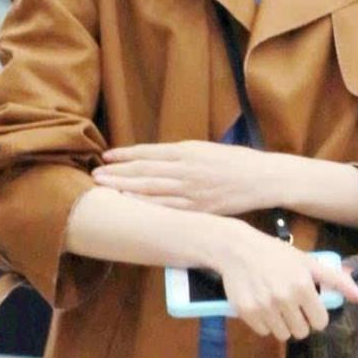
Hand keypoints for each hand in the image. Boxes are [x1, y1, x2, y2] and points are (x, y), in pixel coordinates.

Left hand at [93, 140, 275, 215]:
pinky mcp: (198, 209)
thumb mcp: (207, 149)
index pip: (149, 153)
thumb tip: (159, 158)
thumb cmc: (237, 160)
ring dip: (126, 188)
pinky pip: (168, 209)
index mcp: (188, 151)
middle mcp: (187, 170)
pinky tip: (132, 206)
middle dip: (118, 172)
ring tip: (105, 188)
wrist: (262, 178)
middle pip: (145, 171)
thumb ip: (183, 154)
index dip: (126, 155)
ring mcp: (192, 191)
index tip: (107, 155)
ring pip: (152, 190)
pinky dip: (148, 207)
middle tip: (96, 174)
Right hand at [212, 221, 357, 340]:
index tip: (308, 305)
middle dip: (299, 320)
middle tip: (290, 303)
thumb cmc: (276, 253)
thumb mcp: (307, 261)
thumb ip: (336, 280)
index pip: (320, 322)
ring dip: (281, 323)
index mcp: (303, 284)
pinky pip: (263, 332)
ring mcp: (264, 306)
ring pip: (283, 334)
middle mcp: (284, 297)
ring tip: (275, 303)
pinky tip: (261, 303)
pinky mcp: (247, 312)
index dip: (315, 314)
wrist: (238, 248)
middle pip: (301, 332)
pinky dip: (264, 322)